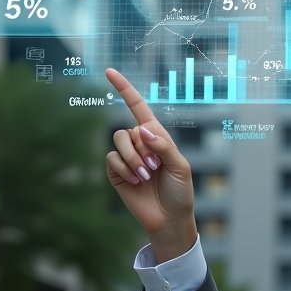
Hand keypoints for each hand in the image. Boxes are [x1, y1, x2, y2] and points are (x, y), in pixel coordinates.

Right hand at [104, 68, 195, 260]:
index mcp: (157, 136)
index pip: (138, 107)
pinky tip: (135, 181)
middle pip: (129, 128)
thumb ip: (164, 146)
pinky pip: (112, 159)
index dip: (124, 89)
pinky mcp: (116, 172)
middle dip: (143, 148)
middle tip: (155, 168)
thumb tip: (142, 129)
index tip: (109, 71)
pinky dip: (124, 169)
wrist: (169, 218)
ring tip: (146, 175)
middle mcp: (140, 143)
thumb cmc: (180, 192)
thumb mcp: (181, 166)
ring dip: (133, 158)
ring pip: (119, 140)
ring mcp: (126, 157)